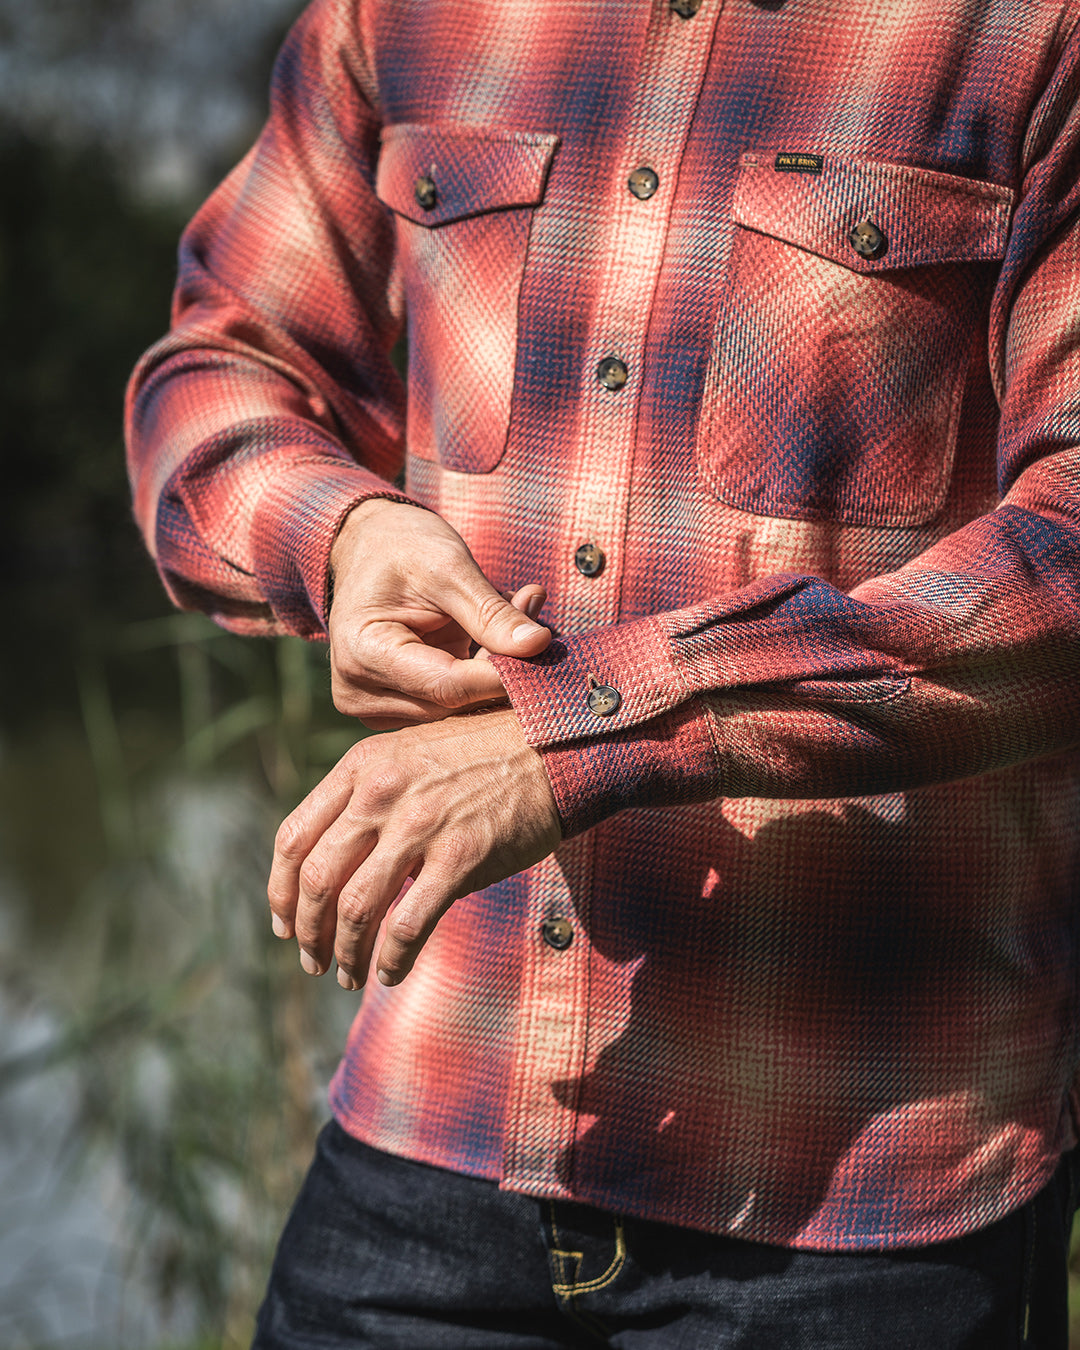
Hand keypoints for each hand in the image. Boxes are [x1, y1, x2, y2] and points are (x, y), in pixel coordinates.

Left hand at [267, 708, 561, 987]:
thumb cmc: (483, 757)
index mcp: (360, 766)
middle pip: (316, 879)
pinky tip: (390, 974)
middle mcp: (380, 793)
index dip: (279, 891)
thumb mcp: (408, 755)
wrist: (554, 748)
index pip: (292, 837)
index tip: (284, 923)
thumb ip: (368, 797)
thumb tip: (339, 862)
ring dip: (345, 952)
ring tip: (348, 975)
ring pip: (356, 908)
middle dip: (308, 931)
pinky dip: (392, 959)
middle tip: (312, 960)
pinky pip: (409, 924)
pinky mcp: (461, 856)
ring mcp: (420, 825)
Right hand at [328, 500, 550, 728]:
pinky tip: (494, 636)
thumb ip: (491, 613)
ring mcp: (374, 705)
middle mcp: (360, 691)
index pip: (447, 685)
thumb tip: (539, 645)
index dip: (502, 674)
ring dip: (493, 669)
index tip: (545, 648)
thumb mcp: (450, 568)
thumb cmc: (402, 548)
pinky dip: (478, 673)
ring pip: (456, 707)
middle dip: (501, 665)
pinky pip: (449, 703)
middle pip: (452, 701)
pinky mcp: (394, 707)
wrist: (369, 546)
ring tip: (514, 612)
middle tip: (530, 609)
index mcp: (362, 652)